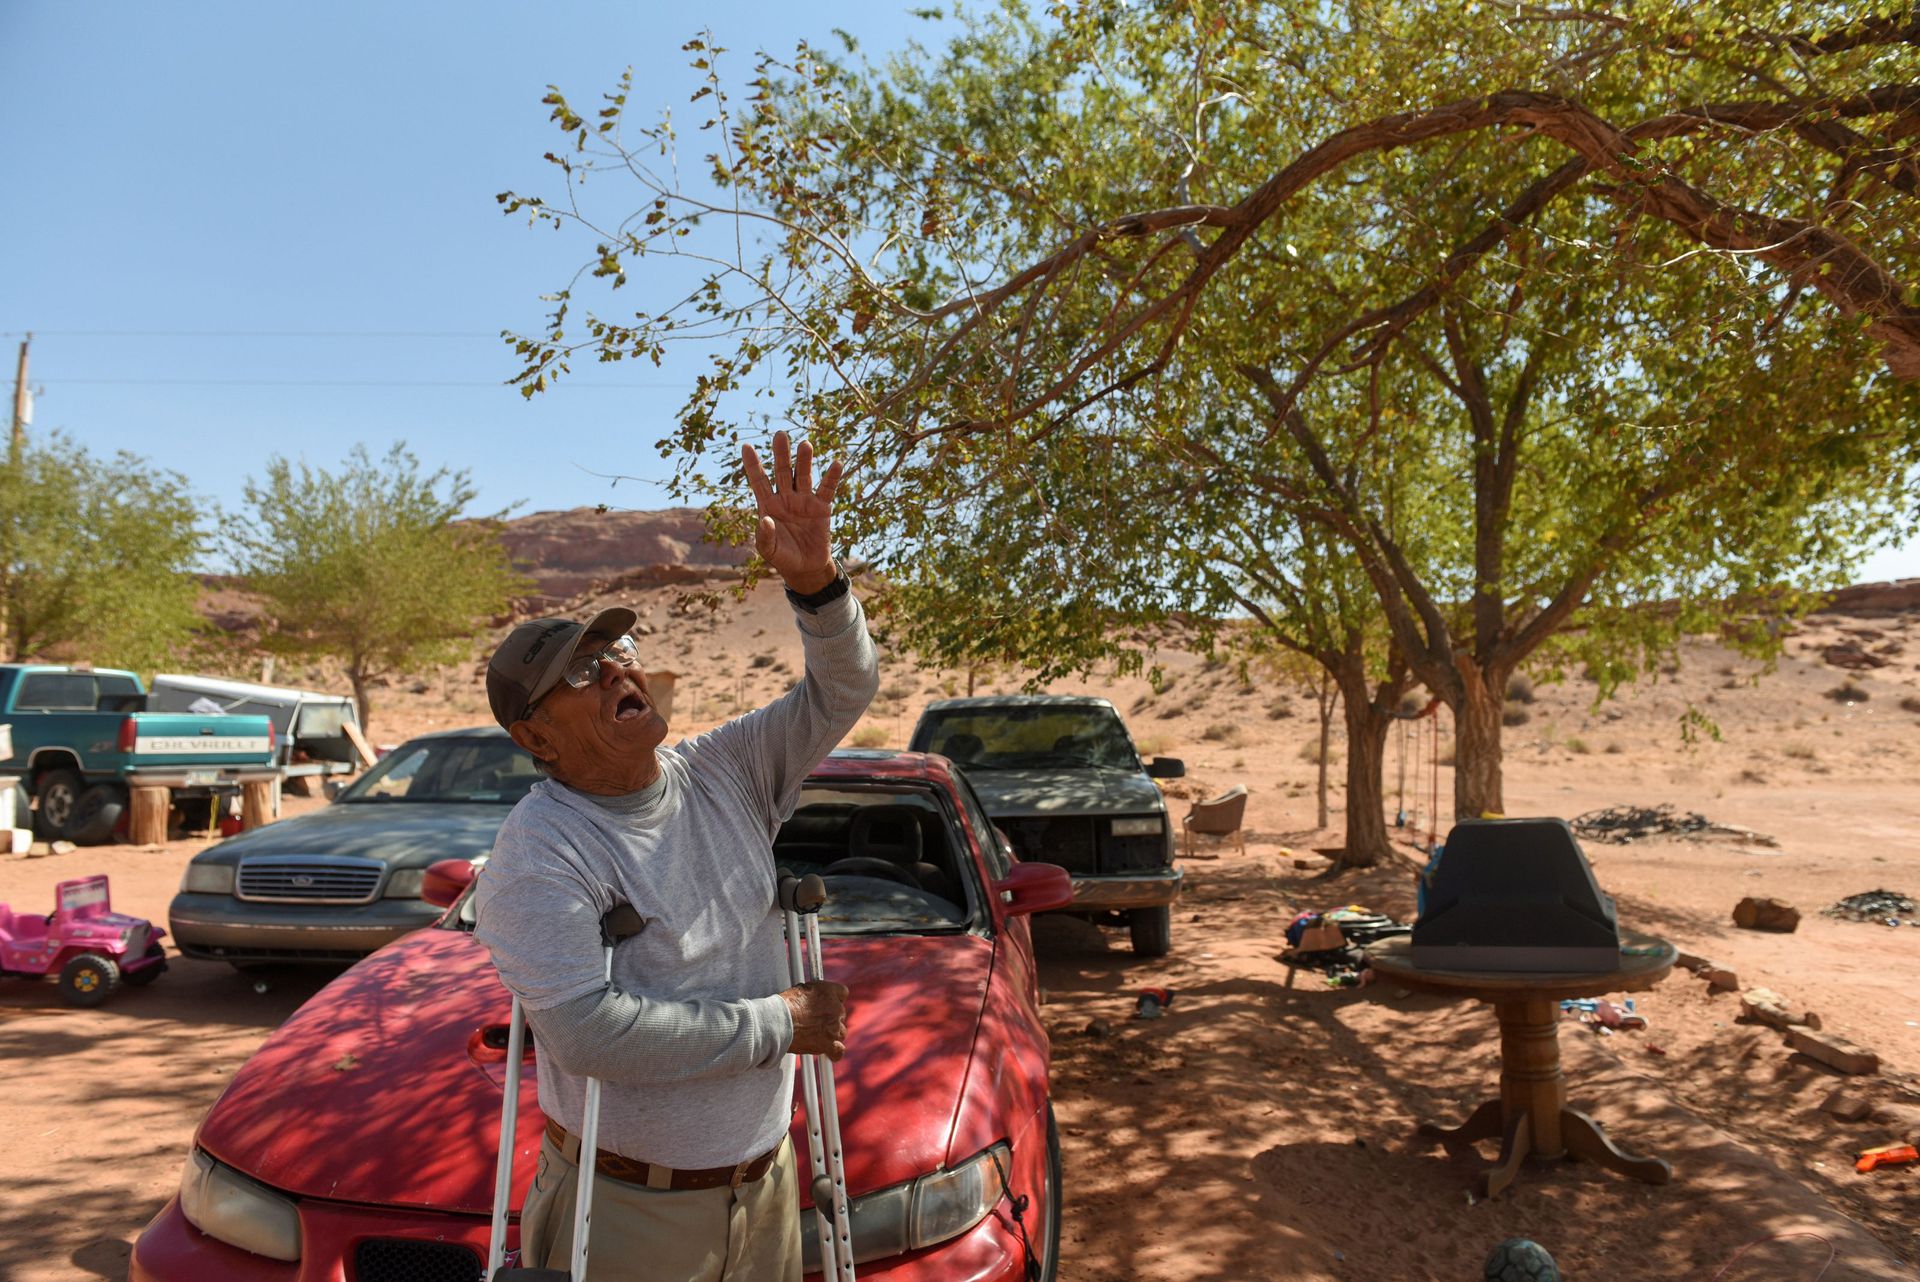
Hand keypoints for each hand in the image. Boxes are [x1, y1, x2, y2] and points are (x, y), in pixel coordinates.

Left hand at [743, 430, 843, 594]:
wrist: (806, 568)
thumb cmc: (783, 557)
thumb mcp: (769, 550)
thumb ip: (765, 536)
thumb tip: (766, 520)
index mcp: (768, 505)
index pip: (759, 481)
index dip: (752, 465)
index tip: (745, 446)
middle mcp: (786, 497)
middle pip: (782, 472)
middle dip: (781, 454)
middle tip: (779, 435)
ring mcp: (804, 500)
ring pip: (803, 476)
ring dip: (804, 460)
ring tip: (805, 444)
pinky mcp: (822, 507)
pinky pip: (827, 489)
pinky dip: (832, 477)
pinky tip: (836, 464)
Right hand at [781, 979, 848, 1060]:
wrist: (779, 1021)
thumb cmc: (784, 1005)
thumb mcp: (801, 990)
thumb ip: (813, 995)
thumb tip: (812, 998)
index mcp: (829, 992)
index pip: (842, 993)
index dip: (834, 999)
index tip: (828, 1004)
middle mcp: (835, 1009)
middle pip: (840, 1014)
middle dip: (830, 1018)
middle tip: (817, 1021)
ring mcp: (833, 1027)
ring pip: (841, 1033)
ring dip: (832, 1034)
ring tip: (817, 1036)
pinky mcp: (828, 1044)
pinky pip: (838, 1051)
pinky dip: (834, 1052)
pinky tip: (828, 1051)